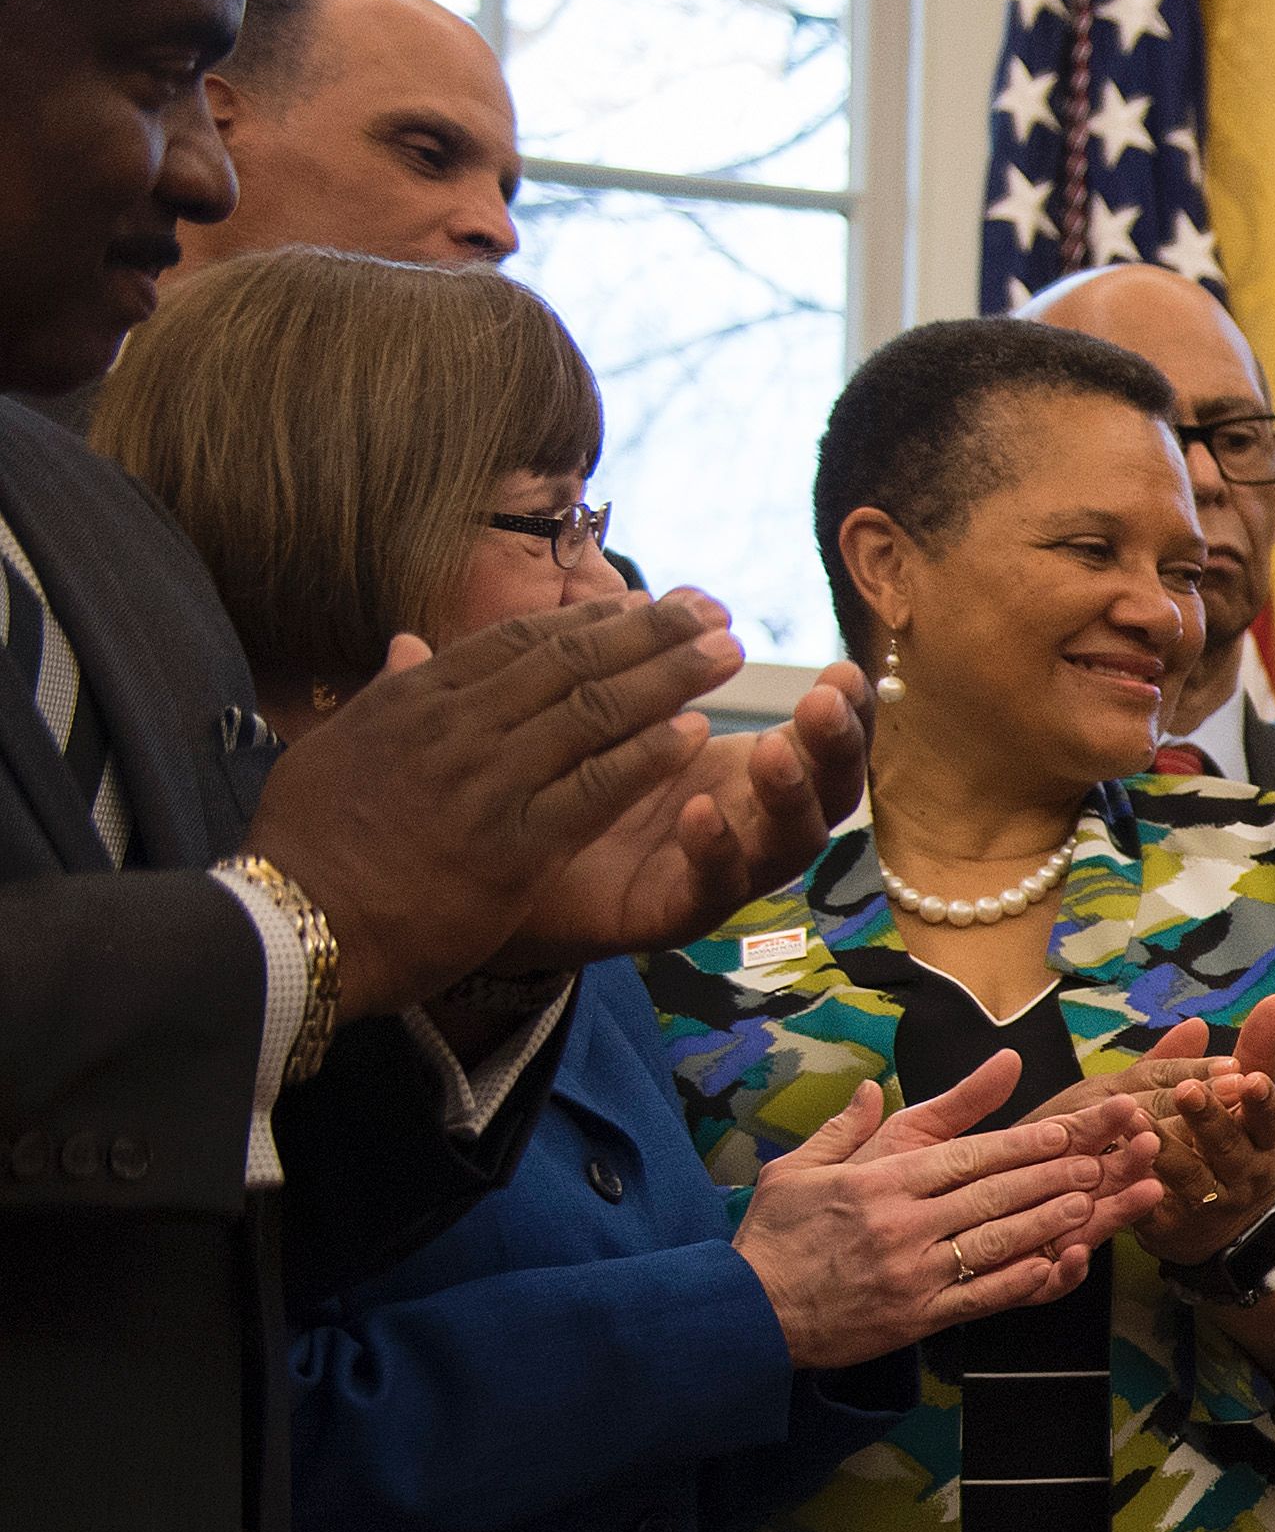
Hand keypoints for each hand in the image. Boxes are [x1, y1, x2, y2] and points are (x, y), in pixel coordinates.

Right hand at [243, 592, 783, 1017]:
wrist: (288, 928)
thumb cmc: (308, 843)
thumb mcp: (333, 747)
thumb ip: (385, 694)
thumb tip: (405, 643)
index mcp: (413, 700)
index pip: (518, 641)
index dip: (591, 618)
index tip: (646, 603)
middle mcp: (454, 729)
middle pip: (569, 662)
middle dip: (650, 632)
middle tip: (713, 610)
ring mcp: (484, 786)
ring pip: (592, 714)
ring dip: (668, 678)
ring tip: (729, 655)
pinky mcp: (510, 848)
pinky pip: (592, 791)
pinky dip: (645, 757)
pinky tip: (693, 733)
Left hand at [491, 653, 871, 972]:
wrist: (505, 870)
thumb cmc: (575, 785)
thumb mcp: (625, 717)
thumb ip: (665, 671)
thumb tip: (692, 600)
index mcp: (749, 774)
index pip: (823, 743)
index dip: (847, 711)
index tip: (845, 670)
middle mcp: (752, 822)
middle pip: (829, 794)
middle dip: (837, 747)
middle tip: (825, 701)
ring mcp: (721, 871)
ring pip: (787, 845)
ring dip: (788, 795)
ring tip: (773, 749)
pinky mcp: (672, 912)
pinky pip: (711, 889)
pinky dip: (715, 851)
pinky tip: (700, 809)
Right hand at [730, 1053, 1169, 1365]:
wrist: (747, 1313)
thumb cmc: (775, 1236)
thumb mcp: (800, 1169)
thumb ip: (847, 1129)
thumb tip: (874, 1087)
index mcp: (878, 1182)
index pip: (965, 1155)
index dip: (1022, 1143)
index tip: (1066, 1131)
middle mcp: (901, 1223)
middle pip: (994, 1194)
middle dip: (1053, 1176)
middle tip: (1104, 1161)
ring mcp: (913, 1272)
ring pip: (997, 1242)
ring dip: (1050, 1222)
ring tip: (1094, 1204)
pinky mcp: (917, 1317)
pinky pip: (982, 1297)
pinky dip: (1023, 1281)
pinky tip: (1060, 1266)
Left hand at [1032, 995, 1274, 1263]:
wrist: (1219, 1227)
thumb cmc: (1235, 1147)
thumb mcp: (1248, 1105)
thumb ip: (1256, 1054)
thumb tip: (1274, 999)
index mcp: (1264, 1141)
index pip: (1270, 1119)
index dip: (1261, 1102)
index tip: (1249, 1079)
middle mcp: (1244, 1175)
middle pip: (1227, 1148)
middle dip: (1208, 1119)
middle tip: (1187, 1089)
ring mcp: (1208, 1205)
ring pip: (1186, 1177)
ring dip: (1162, 1150)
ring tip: (1135, 1119)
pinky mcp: (1168, 1227)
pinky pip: (1150, 1208)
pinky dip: (1134, 1190)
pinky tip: (1115, 1166)